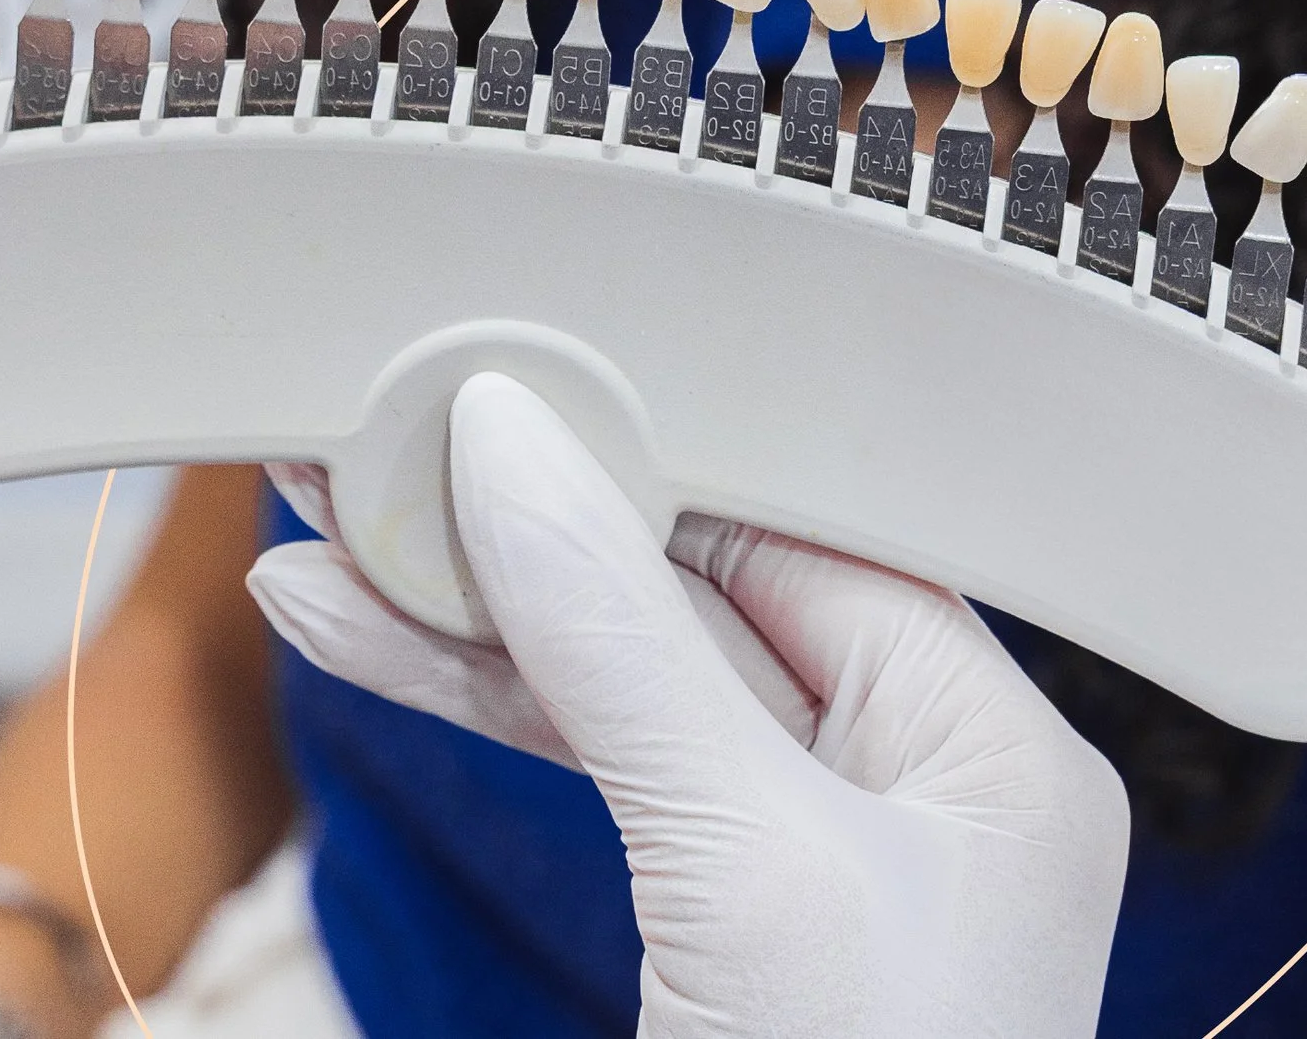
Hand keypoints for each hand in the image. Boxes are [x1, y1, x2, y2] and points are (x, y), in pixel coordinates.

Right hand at [249, 376, 1128, 1038]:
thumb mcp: (747, 861)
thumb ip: (624, 645)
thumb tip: (515, 445)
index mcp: (992, 746)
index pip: (810, 534)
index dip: (653, 451)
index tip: (509, 383)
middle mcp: (913, 783)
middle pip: (697, 597)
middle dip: (527, 528)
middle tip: (377, 445)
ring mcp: (808, 858)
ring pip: (620, 683)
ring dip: (465, 614)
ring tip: (313, 533)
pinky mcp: (714, 923)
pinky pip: (593, 774)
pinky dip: (478, 707)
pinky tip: (360, 638)